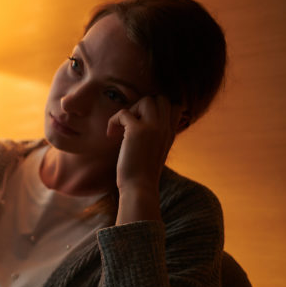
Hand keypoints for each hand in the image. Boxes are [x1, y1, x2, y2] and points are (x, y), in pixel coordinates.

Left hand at [106, 95, 185, 222]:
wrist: (140, 188)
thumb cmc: (142, 174)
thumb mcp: (155, 152)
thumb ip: (154, 137)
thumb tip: (139, 126)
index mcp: (171, 133)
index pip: (174, 106)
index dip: (157, 108)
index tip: (142, 123)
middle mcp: (166, 128)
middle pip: (161, 98)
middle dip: (143, 106)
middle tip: (131, 124)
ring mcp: (154, 128)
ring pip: (146, 100)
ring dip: (131, 110)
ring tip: (123, 129)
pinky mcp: (137, 131)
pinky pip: (123, 112)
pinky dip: (113, 121)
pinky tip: (111, 135)